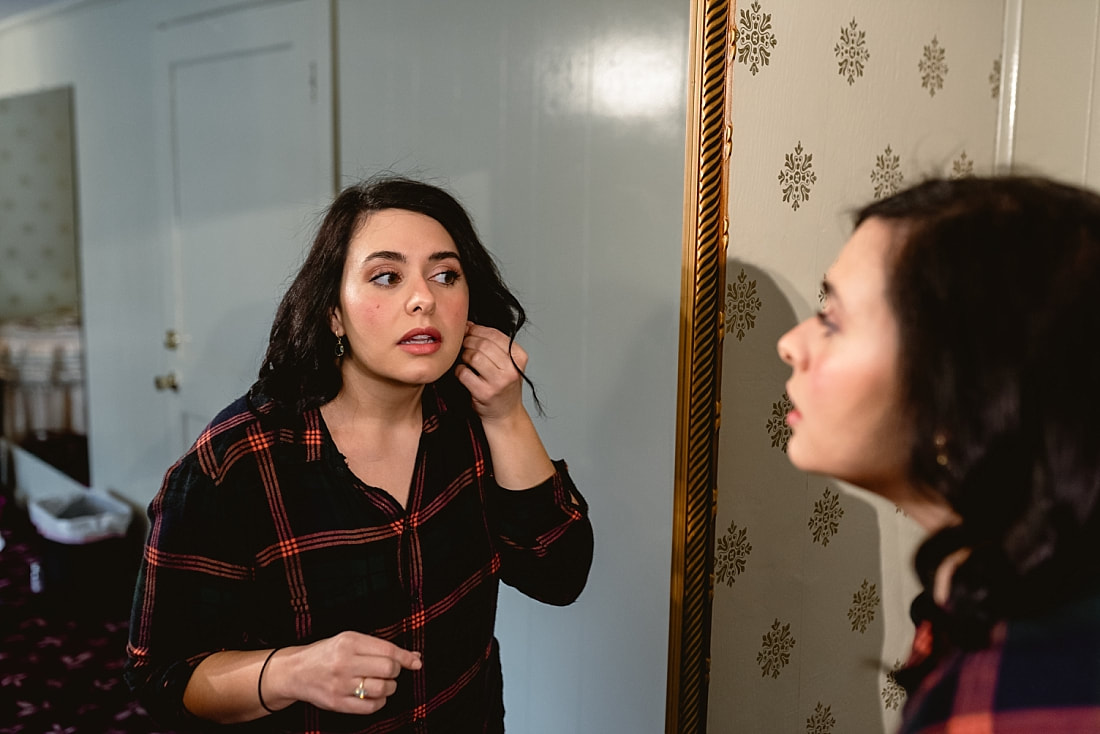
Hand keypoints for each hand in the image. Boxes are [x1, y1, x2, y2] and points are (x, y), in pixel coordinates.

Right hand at [277, 631, 421, 714]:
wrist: (295, 672)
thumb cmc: (326, 654)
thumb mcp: (349, 640)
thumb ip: (379, 647)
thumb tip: (412, 656)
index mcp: (349, 642)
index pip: (388, 650)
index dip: (406, 657)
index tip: (416, 662)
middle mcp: (345, 663)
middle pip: (388, 669)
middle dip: (395, 671)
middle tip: (390, 671)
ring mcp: (340, 684)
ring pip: (382, 689)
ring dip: (389, 687)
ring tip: (383, 683)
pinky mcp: (337, 703)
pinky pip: (370, 707)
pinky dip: (379, 702)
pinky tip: (374, 695)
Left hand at [455, 322, 527, 423]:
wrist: (505, 414)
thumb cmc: (502, 386)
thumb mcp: (506, 363)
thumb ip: (493, 344)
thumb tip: (469, 325)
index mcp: (519, 357)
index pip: (495, 334)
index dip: (477, 329)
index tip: (468, 330)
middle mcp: (512, 369)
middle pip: (483, 344)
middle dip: (468, 341)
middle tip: (463, 345)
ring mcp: (499, 382)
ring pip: (474, 356)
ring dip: (464, 355)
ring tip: (464, 359)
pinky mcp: (485, 393)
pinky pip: (464, 373)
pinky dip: (459, 370)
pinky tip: (463, 372)